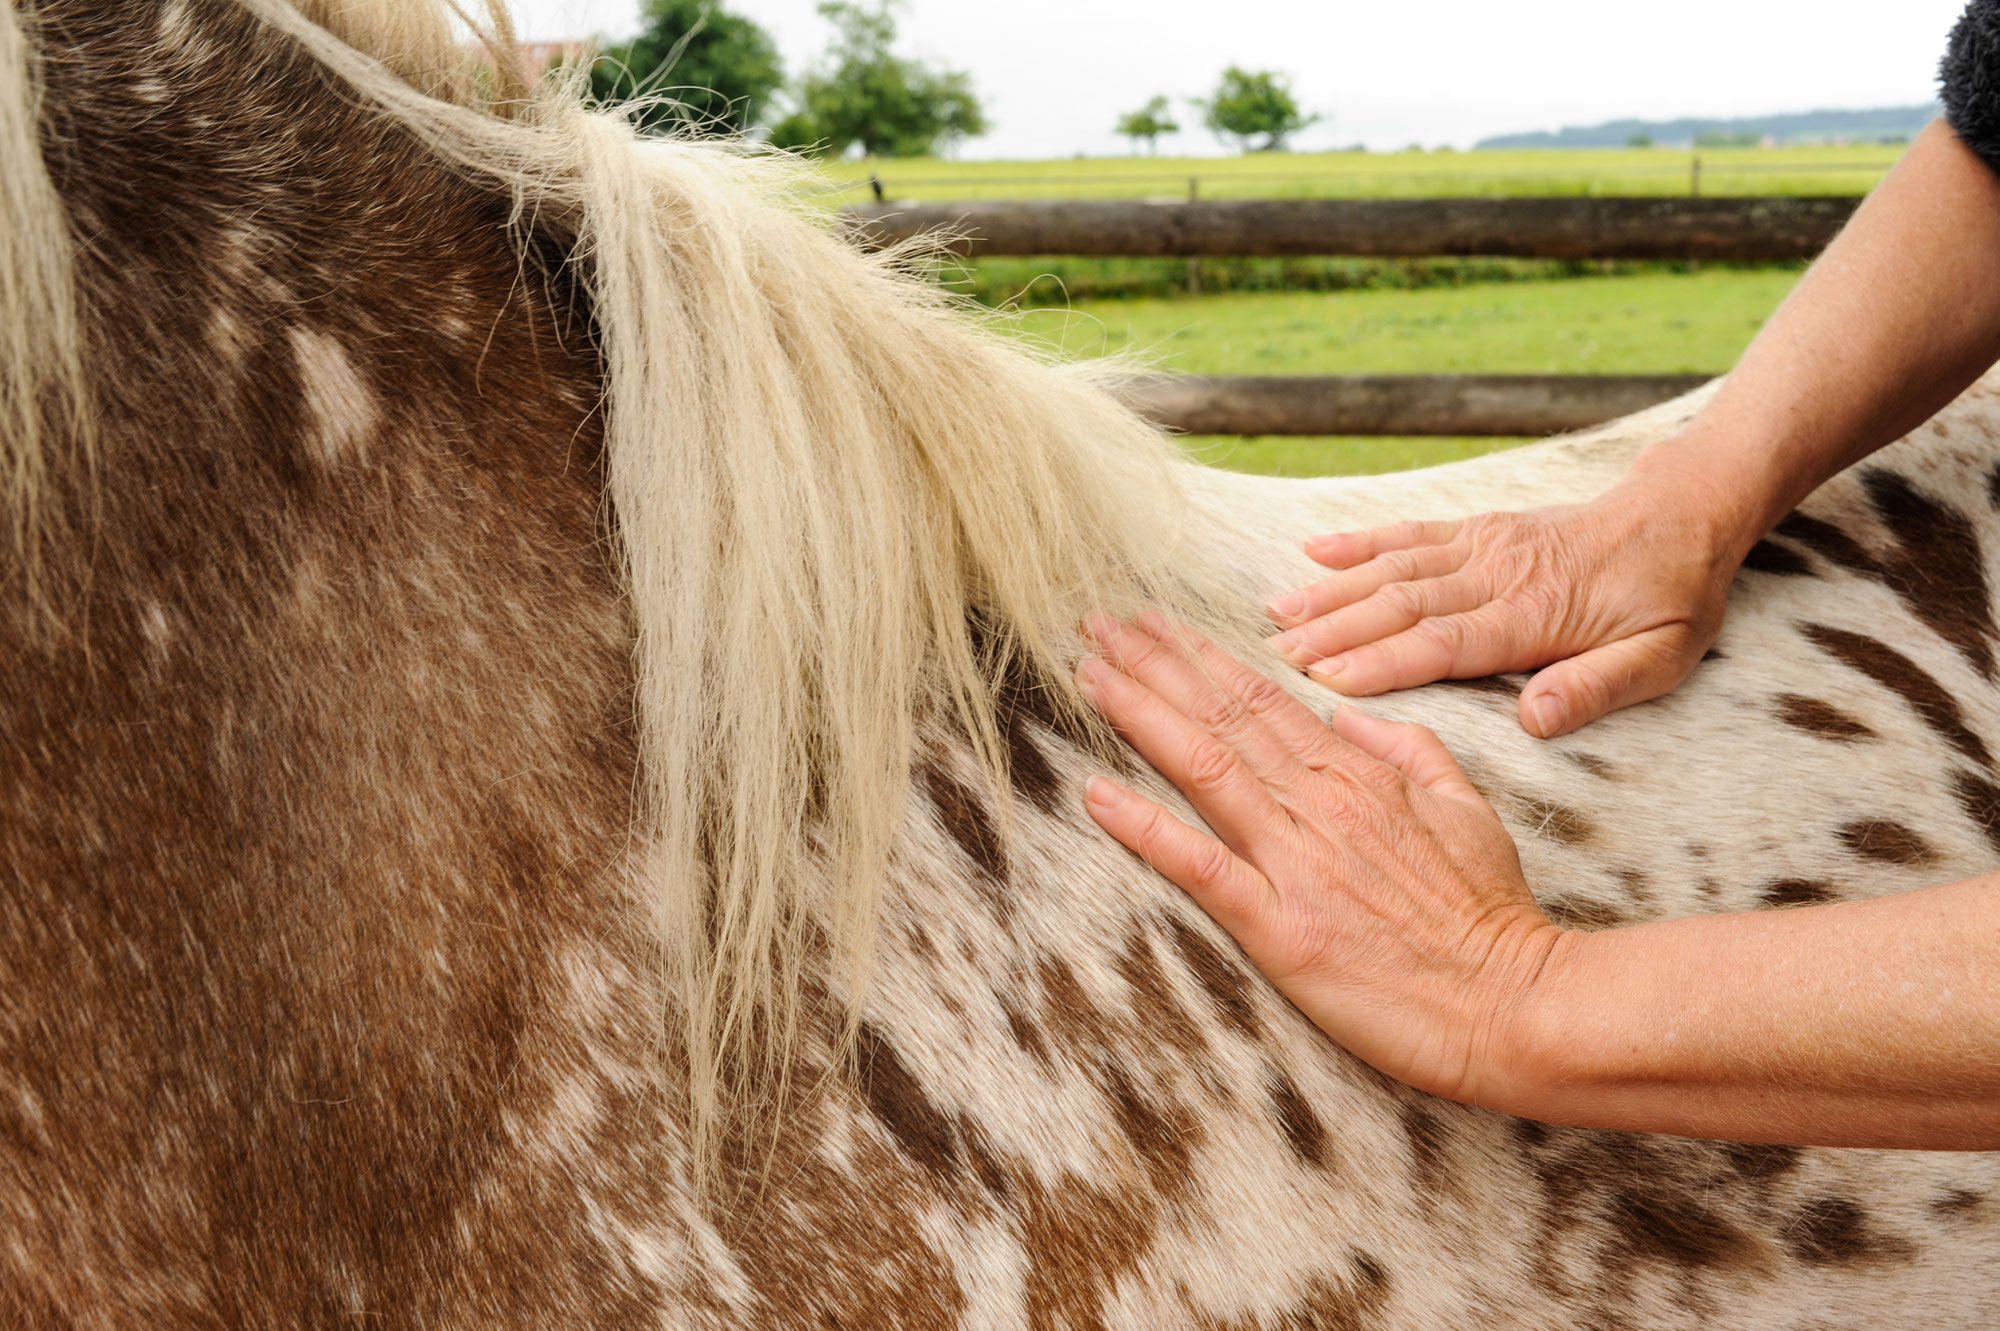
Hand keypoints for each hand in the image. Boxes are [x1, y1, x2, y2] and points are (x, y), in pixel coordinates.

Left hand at [1076, 613, 1562, 1109]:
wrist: (1515, 1003)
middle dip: (1153, 665)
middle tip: (1096, 625)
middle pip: (1222, 717)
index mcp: (1358, 774)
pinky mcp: (1283, 928)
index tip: (1153, 625)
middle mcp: (1320, 804)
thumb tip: (1344, 713)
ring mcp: (1297, 863)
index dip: (1199, 658)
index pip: (1262, 699)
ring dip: (1140, 715)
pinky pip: (1202, 866)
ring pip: (1204, 768)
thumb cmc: (1492, 914)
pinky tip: (1099, 794)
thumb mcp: (1463, 806)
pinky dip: (1147, 826)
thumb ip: (1405, 749)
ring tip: (1089, 671)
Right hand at [1263, 483, 1740, 737]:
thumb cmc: (1672, 598)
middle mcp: (1498, 575)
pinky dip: (1360, 542)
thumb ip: (1597, 688)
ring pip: (1394, 569)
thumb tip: (1536, 721)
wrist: (1684, 515)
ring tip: (1275, 612)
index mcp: (1535, 615)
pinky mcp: (1478, 528)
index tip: (1324, 679)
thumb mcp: (1662, 658)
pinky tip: (1314, 550)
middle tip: (1274, 655)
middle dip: (1333, 631)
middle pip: (1401, 605)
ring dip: (1331, 591)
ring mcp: (1483, 545)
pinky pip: (1411, 534)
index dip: (1381, 661)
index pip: (1444, 643)